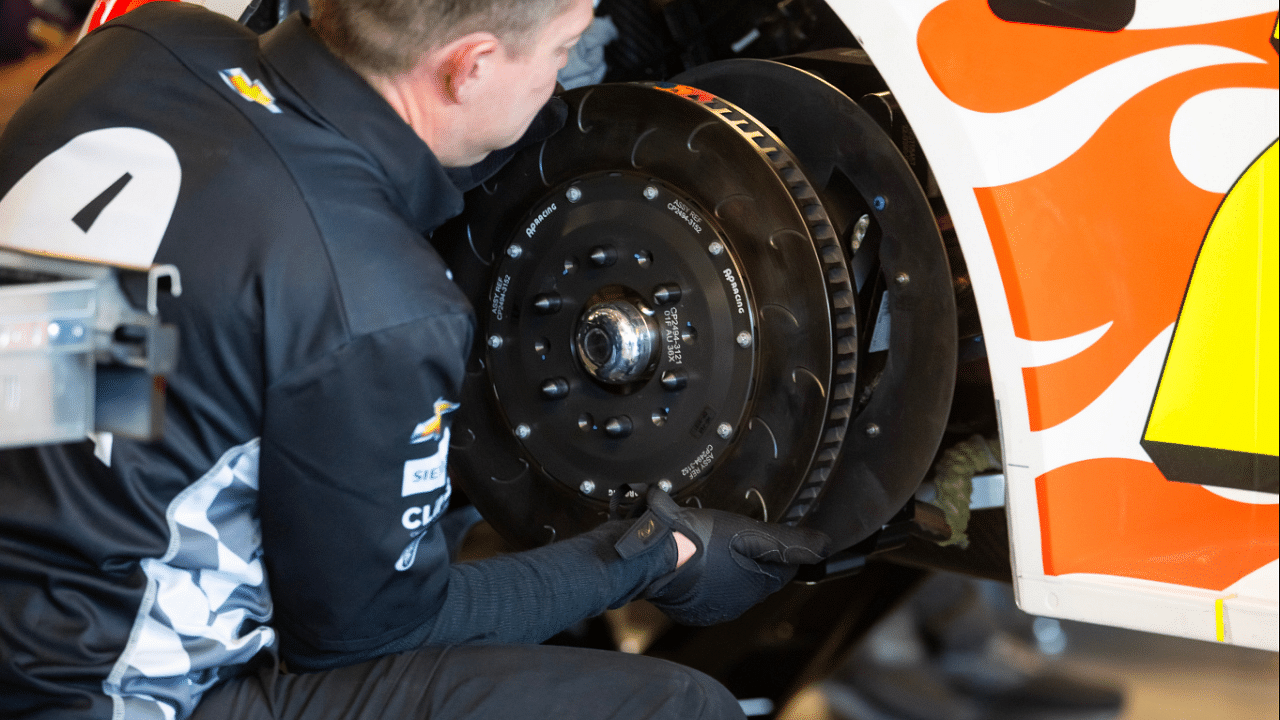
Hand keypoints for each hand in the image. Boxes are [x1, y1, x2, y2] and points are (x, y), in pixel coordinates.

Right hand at [621, 487, 828, 625]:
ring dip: (722, 561)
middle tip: (729, 530)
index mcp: (753, 590)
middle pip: (753, 575)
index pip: (780, 569)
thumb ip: (790, 543)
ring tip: (706, 538)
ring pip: (726, 580)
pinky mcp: (682, 606)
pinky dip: (698, 570)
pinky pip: (700, 586)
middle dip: (746, 554)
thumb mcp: (751, 532)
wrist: (647, 552)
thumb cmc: (699, 540)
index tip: (758, 529)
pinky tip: (689, 552)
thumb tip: (825, 547)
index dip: (773, 546)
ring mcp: (705, 609)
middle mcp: (732, 606)